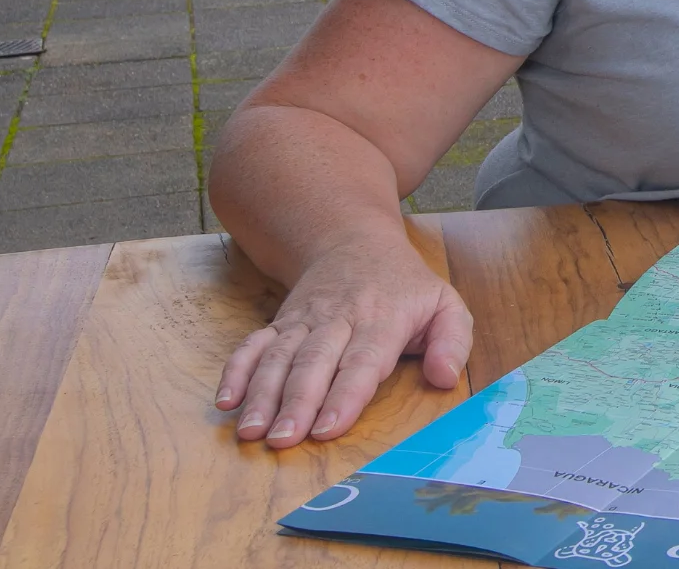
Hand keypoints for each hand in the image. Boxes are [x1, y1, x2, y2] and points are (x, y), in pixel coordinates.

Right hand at [214, 239, 472, 449]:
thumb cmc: (405, 286)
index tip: (327, 428)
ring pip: (279, 356)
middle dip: (296, 403)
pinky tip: (225, 401)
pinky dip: (236, 371)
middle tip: (282, 440)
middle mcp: (339, 318)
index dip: (344, 396)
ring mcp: (304, 319)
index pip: (362, 362)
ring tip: (251, 431)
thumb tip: (444, 378)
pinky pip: (253, 345)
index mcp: (383, 318)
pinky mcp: (280, 322)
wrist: (353, 239)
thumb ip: (453, 342)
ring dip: (262, 394)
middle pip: (314, 362)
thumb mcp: (445, 304)